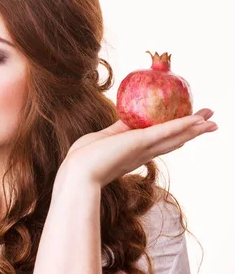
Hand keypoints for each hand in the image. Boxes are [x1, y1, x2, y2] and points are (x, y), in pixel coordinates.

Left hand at [59, 108, 217, 187]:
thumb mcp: (103, 138)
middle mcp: (143, 152)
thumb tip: (124, 119)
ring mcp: (143, 148)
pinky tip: (196, 120)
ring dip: (195, 128)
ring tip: (212, 121)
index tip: (188, 126)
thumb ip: (116, 130)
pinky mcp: (140, 142)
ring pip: (175, 136)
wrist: (78, 172)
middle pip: (173, 140)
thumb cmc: (83, 157)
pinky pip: (166, 131)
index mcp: (134, 152)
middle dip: (192, 131)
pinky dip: (182, 125)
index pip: (159, 141)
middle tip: (210, 122)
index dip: (175, 134)